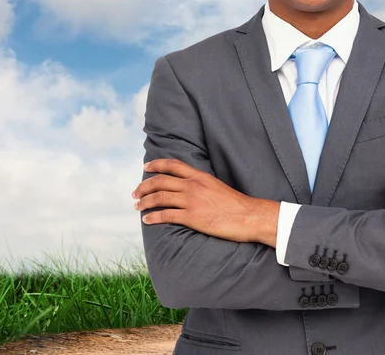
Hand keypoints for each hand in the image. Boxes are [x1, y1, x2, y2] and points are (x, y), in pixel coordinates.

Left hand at [132, 158, 262, 242]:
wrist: (248, 216)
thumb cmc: (236, 204)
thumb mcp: (217, 186)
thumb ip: (202, 184)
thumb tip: (190, 187)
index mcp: (199, 176)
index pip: (173, 165)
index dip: (157, 164)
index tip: (146, 167)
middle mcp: (193, 185)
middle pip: (161, 181)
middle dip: (144, 186)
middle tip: (136, 193)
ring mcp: (191, 201)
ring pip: (160, 197)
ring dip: (145, 202)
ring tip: (137, 206)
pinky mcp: (192, 217)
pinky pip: (166, 215)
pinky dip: (153, 217)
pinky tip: (147, 220)